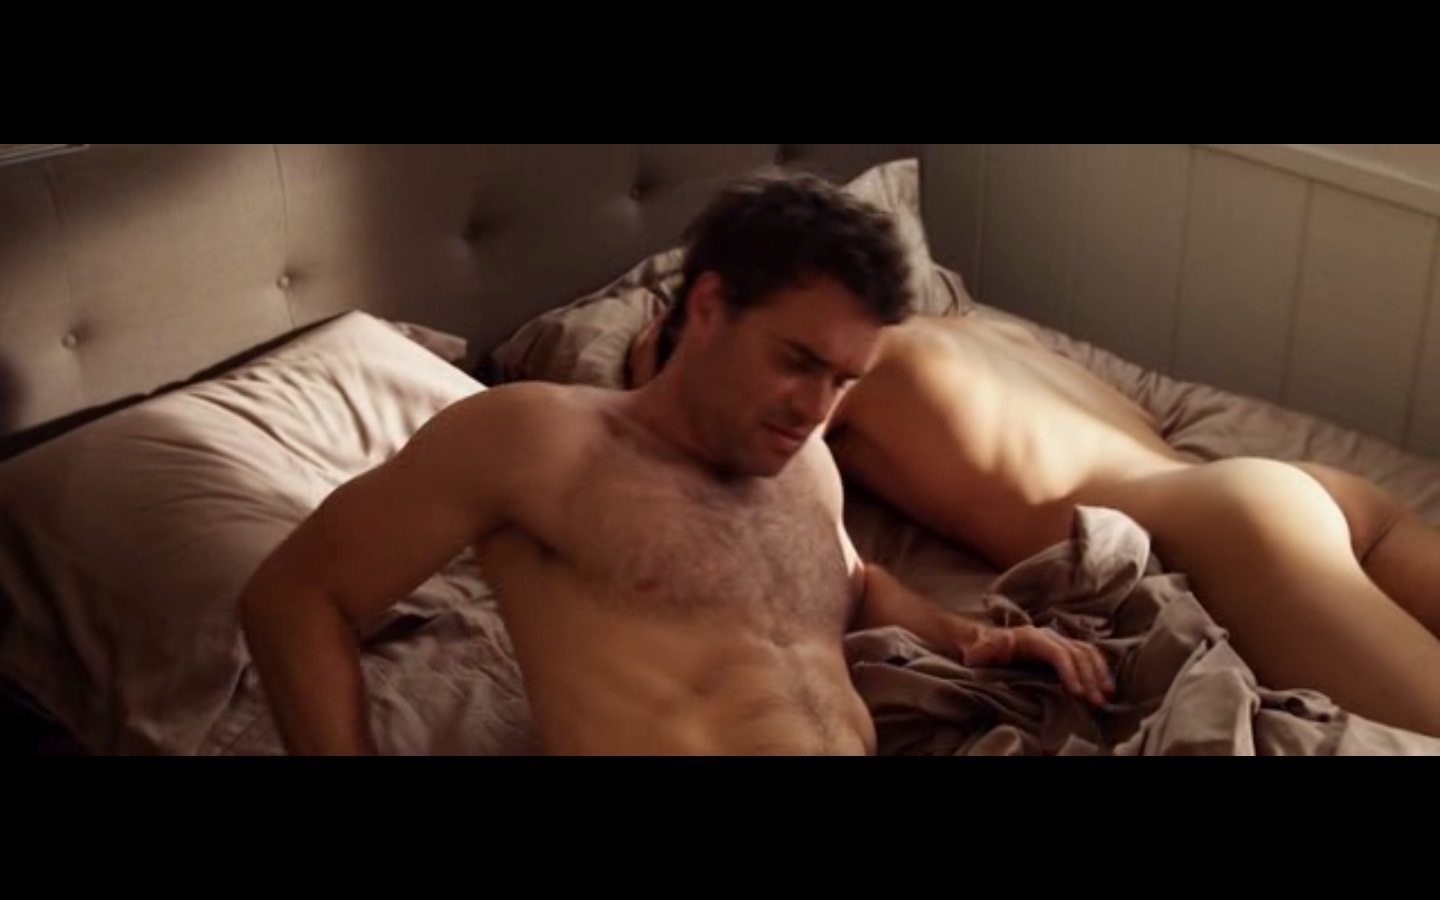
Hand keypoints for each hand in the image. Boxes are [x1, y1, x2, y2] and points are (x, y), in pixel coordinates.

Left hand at [959, 624, 1114, 706]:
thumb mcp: (979, 651)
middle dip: (1089, 678)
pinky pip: (1087, 654)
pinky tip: (1104, 685)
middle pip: (1077, 653)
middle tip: (1096, 702)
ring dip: (1098, 673)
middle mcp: (1048, 636)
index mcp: (1031, 637)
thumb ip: (990, 649)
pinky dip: (1098, 668)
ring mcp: (1057, 640)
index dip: (1070, 672)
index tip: (1078, 693)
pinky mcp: (1062, 648)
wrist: (983, 643)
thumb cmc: (980, 651)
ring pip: (1086, 652)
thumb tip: (1003, 642)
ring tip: (1106, 695)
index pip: (1058, 653)